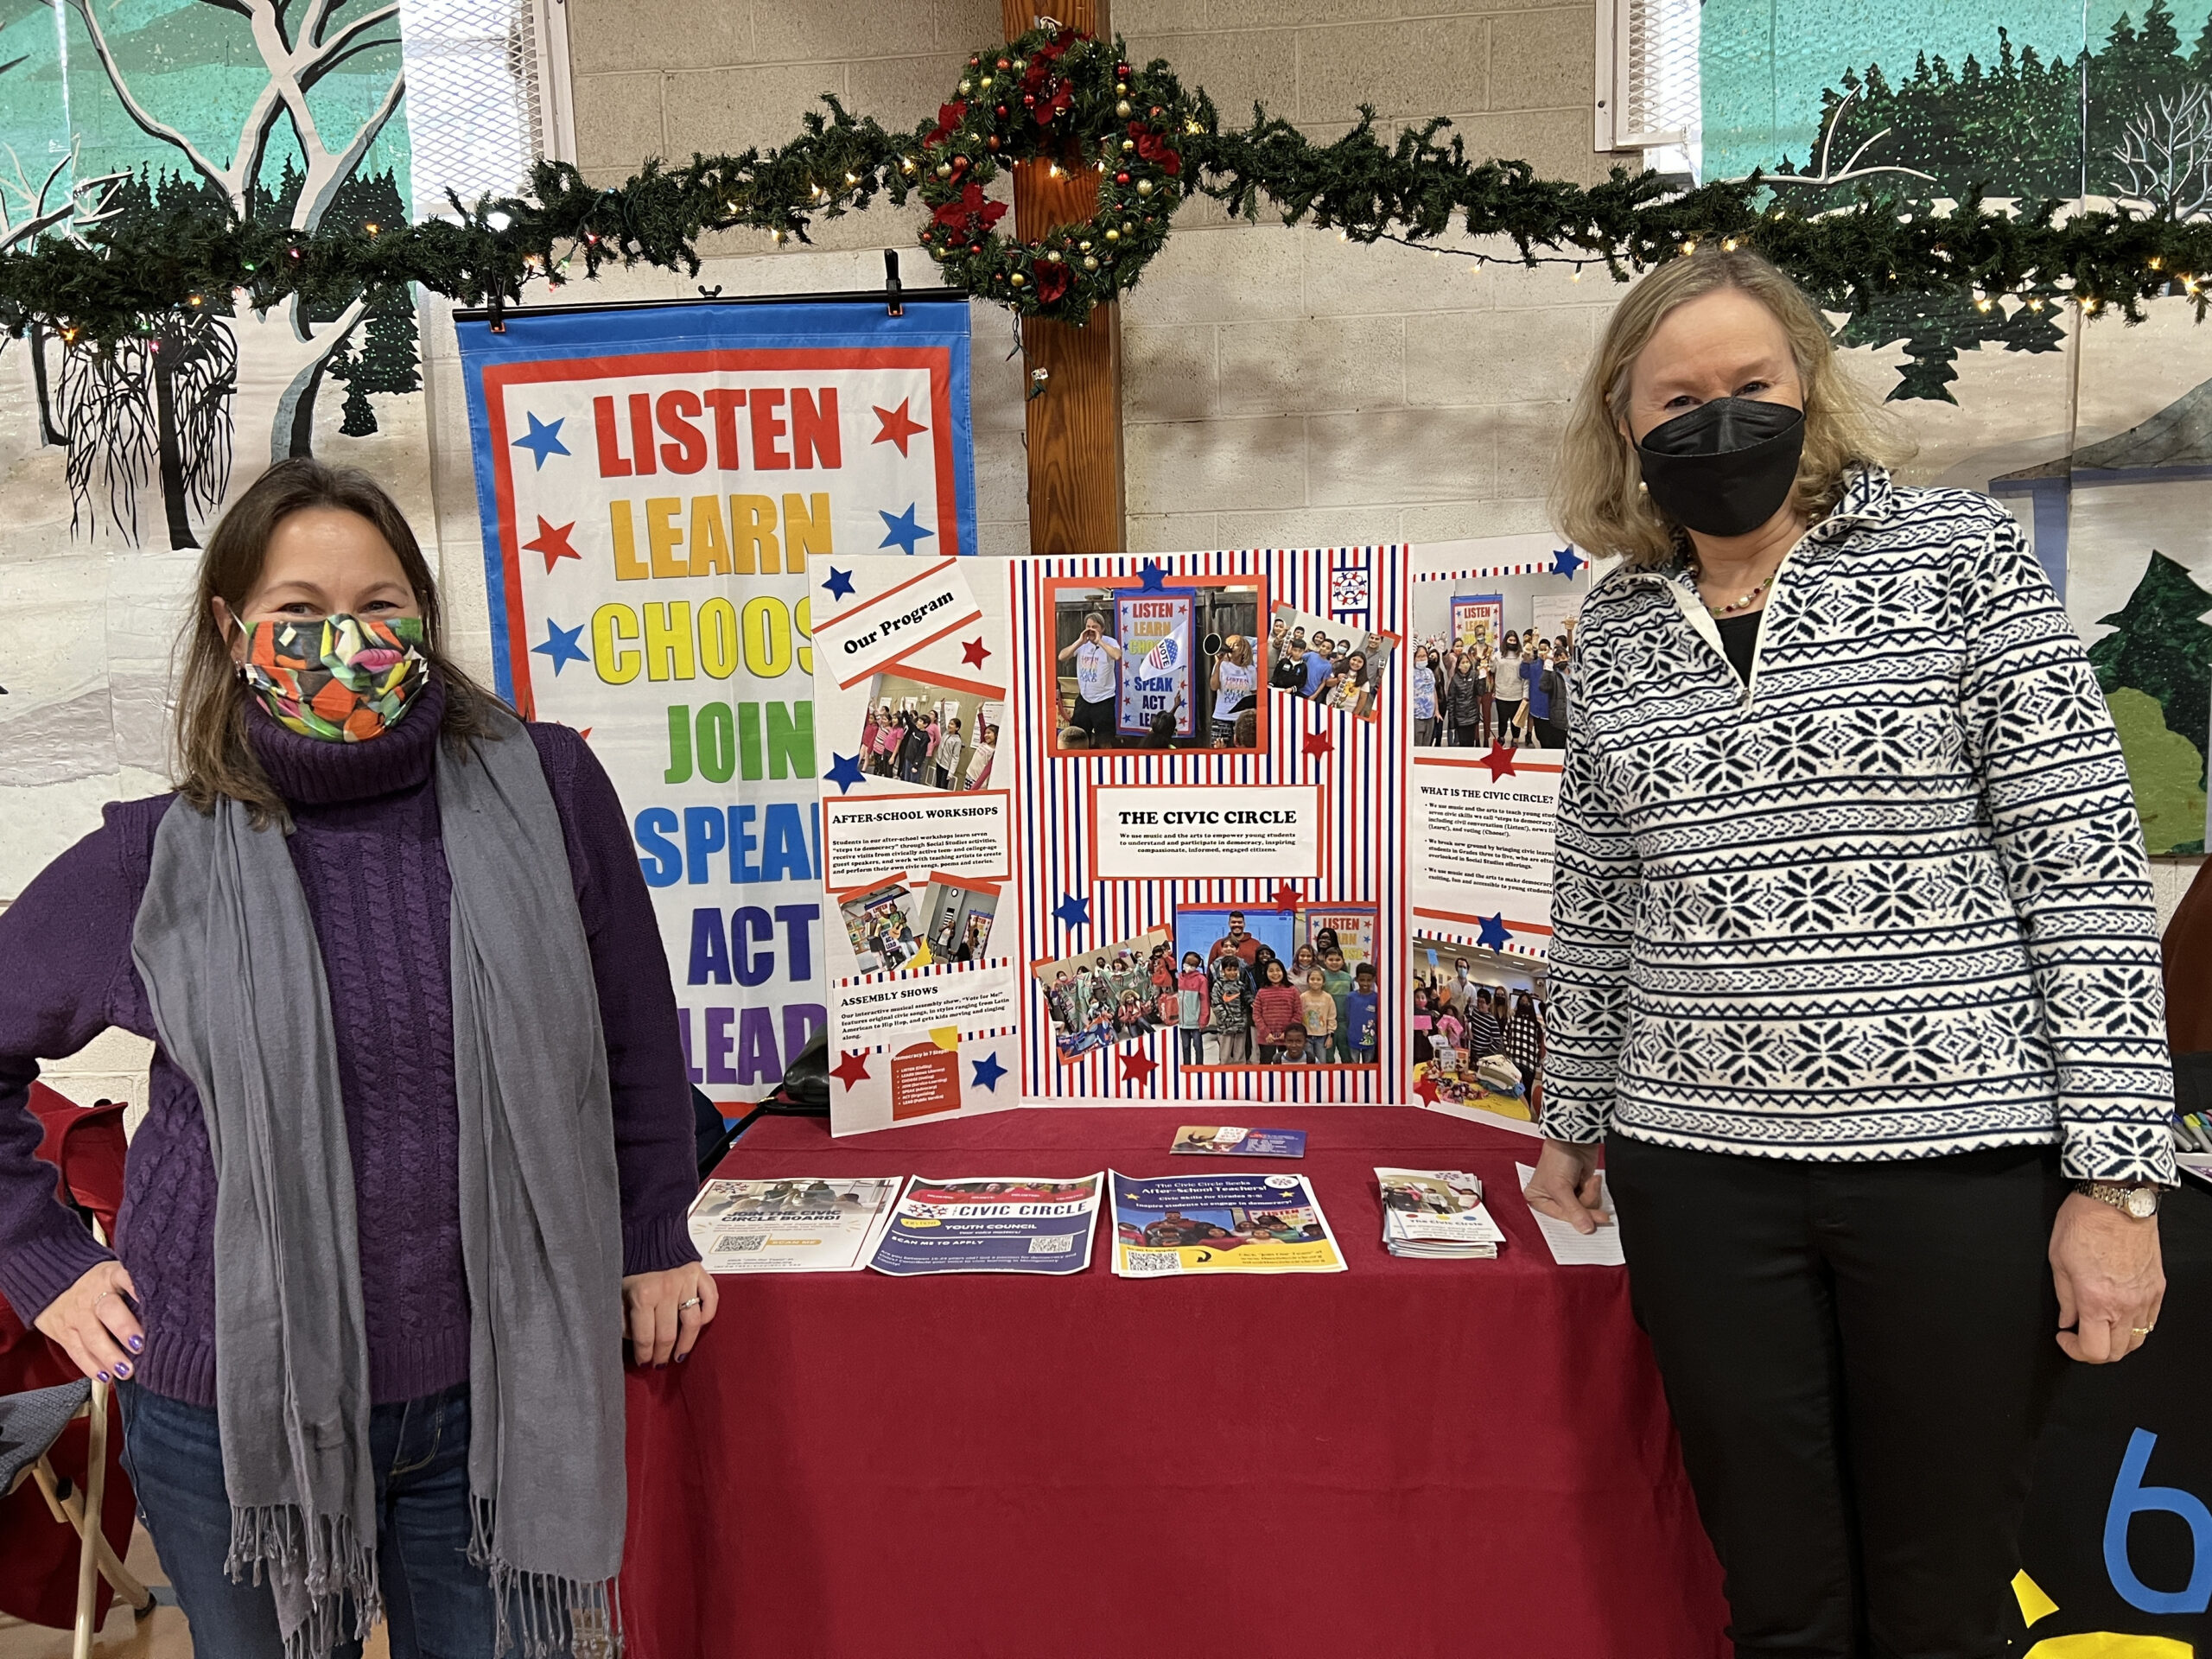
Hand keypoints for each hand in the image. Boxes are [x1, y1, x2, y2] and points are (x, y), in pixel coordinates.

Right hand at [36, 1260, 142, 1383]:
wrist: (54, 1284)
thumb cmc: (99, 1284)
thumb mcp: (116, 1276)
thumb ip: (135, 1289)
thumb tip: (168, 1308)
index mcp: (110, 1276)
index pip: (124, 1276)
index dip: (136, 1287)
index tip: (152, 1300)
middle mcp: (92, 1294)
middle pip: (108, 1310)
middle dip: (124, 1328)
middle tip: (140, 1345)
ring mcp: (75, 1314)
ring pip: (92, 1336)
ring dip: (109, 1356)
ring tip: (126, 1370)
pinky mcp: (62, 1332)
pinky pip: (77, 1352)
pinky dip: (91, 1366)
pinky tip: (106, 1376)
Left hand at [622, 1262, 718, 1367]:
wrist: (649, 1231)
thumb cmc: (632, 1261)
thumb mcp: (618, 1290)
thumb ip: (621, 1315)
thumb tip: (629, 1338)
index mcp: (643, 1295)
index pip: (645, 1337)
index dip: (644, 1355)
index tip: (643, 1362)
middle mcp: (667, 1291)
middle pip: (668, 1336)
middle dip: (662, 1354)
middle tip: (659, 1363)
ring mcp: (687, 1283)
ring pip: (692, 1324)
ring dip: (686, 1344)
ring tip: (679, 1354)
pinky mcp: (701, 1275)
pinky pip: (711, 1301)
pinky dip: (707, 1315)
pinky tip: (699, 1325)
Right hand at [1523, 1139, 1608, 1235]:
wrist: (1574, 1138)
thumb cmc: (1558, 1158)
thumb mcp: (1561, 1188)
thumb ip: (1573, 1210)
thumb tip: (1586, 1229)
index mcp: (1537, 1199)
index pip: (1559, 1218)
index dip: (1575, 1220)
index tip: (1591, 1225)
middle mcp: (1552, 1198)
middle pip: (1573, 1215)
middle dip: (1586, 1207)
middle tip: (1602, 1215)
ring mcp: (1568, 1193)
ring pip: (1585, 1208)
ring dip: (1591, 1195)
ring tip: (1589, 1181)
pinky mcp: (1581, 1187)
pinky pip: (1592, 1199)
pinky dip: (1594, 1190)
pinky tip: (1592, 1179)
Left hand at [2051, 1191, 2162, 1363]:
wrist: (2117, 1199)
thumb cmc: (2085, 1221)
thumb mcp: (2058, 1260)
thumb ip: (2064, 1297)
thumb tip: (2067, 1319)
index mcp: (2097, 1300)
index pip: (2094, 1350)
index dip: (2075, 1351)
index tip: (2065, 1337)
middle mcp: (2126, 1304)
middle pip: (2117, 1352)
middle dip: (2095, 1350)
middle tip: (2080, 1335)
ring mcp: (2146, 1297)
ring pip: (2137, 1340)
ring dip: (2117, 1341)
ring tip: (2099, 1326)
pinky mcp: (2158, 1287)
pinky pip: (2151, 1321)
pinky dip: (2135, 1326)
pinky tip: (2120, 1314)